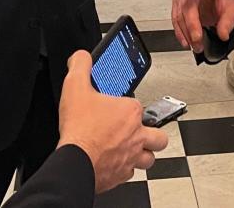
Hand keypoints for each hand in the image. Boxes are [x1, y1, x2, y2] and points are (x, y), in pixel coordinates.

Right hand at [57, 51, 168, 192]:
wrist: (74, 162)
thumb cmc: (79, 130)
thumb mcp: (75, 87)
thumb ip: (80, 66)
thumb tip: (81, 57)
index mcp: (130, 112)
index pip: (137, 106)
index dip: (125, 106)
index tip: (113, 107)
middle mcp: (136, 135)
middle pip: (159, 136)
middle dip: (153, 134)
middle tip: (139, 131)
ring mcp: (131, 157)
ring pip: (150, 158)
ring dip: (144, 153)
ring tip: (133, 149)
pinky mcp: (121, 175)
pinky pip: (131, 173)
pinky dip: (125, 169)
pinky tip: (115, 163)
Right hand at [172, 0, 233, 52]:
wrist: (218, 3)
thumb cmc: (223, 2)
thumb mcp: (232, 10)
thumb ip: (228, 22)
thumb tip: (223, 34)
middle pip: (187, 6)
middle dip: (191, 25)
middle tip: (197, 39)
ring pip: (179, 16)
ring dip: (186, 33)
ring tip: (196, 45)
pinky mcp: (178, 9)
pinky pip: (176, 22)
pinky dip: (181, 34)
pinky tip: (186, 42)